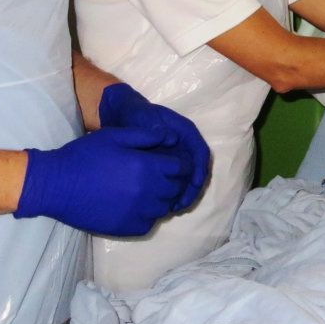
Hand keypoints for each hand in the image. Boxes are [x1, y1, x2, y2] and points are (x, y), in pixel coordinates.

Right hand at [14, 125, 197, 236]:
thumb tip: (173, 138)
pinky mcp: (128, 228)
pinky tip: (134, 205)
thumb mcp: (115, 136)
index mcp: (147, 167)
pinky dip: (148, 215)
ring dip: (161, 198)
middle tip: (158, 176)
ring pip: (164, 207)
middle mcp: (148, 192)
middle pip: (176, 188)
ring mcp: (138, 213)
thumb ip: (147, 135)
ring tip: (146, 190)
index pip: (182, 168)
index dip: (180, 164)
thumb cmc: (84, 156)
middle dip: (172, 181)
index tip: (171, 162)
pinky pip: (150, 222)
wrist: (55, 186)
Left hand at [99, 83, 210, 209]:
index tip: (193, 184)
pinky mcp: (168, 167)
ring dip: (184, 195)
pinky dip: (173, 195)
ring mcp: (178, 157)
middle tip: (180, 204)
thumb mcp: (142, 116)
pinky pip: (176, 182)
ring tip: (172, 209)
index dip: (199, 169)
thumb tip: (168, 137)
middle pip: (197, 170)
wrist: (123, 116)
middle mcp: (185, 146)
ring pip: (188, 180)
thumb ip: (153, 126)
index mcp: (185, 132)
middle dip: (192, 189)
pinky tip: (164, 206)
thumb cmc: (135, 114)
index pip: (200, 152)